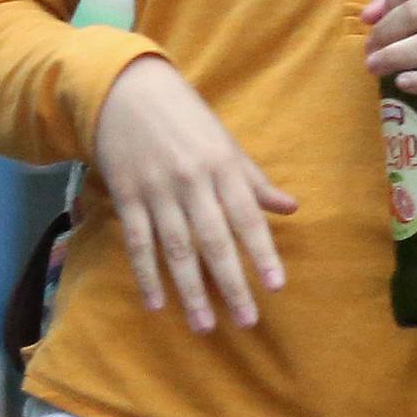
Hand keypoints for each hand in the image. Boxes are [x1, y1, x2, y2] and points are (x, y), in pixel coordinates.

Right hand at [92, 55, 295, 333]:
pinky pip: (138, 243)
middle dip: (231, 283)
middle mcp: (192, 181)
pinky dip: (147, 275)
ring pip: (176, 249)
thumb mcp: (226, 143)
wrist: (125, 90)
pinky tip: (157, 304)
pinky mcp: (126, 197)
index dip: (262, 253)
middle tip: (246, 320)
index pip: (247, 217)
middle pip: (214, 241)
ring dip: (190, 291)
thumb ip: (255, 180)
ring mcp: (157, 191)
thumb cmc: (185, 119)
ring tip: (204, 326)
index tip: (277, 286)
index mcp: (222, 166)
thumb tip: (291, 207)